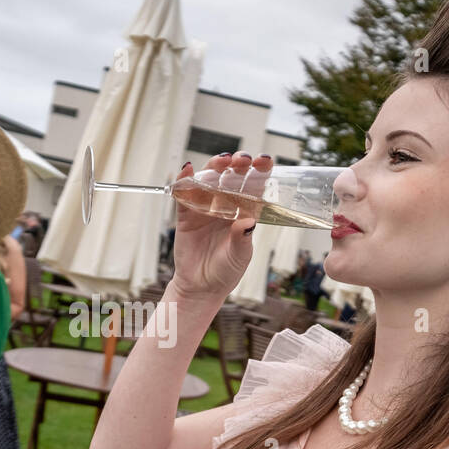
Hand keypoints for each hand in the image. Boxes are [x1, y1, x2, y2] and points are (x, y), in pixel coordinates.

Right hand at [169, 152, 271, 301]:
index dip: (259, 171)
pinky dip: (185, 179)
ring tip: (221, 161)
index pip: (253, 186)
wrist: (200, 287)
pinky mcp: (186, 214)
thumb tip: (248, 221)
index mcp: (244, 212)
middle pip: (231, 177)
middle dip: (237, 164)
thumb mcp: (239, 256)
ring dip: (214, 166)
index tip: (263, 161)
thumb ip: (242, 239)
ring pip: (209, 179)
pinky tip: (188, 169)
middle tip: (241, 160)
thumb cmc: (225, 272)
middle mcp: (225, 206)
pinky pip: (184, 193)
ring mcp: (205, 208)